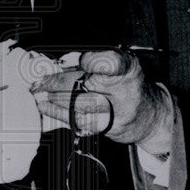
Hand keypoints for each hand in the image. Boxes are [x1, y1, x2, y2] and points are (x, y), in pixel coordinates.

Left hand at [31, 50, 171, 150]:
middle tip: (40, 81)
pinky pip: (78, 120)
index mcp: (128, 68)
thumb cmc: (128, 87)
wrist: (150, 116)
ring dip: (54, 98)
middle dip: (56, 82)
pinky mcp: (108, 128)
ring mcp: (117, 112)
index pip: (109, 62)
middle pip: (85, 83)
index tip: (81, 62)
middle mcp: (125, 90)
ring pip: (78, 104)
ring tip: (40, 93)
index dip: (92, 62)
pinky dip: (58, 113)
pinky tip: (46, 107)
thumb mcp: (118, 68)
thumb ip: (91, 65)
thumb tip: (56, 66)